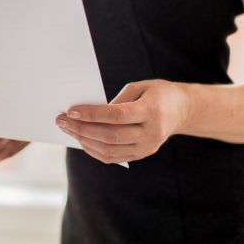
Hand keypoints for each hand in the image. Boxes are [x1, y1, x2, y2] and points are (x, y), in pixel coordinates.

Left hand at [54, 79, 191, 164]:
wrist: (182, 110)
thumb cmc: (158, 94)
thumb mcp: (140, 86)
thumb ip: (117, 100)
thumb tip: (90, 113)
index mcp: (151, 111)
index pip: (116, 116)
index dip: (92, 114)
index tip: (71, 111)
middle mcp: (151, 132)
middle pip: (110, 136)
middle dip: (81, 129)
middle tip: (61, 121)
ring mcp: (147, 147)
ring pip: (109, 150)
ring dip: (84, 140)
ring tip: (68, 129)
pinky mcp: (141, 154)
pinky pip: (113, 157)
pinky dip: (94, 150)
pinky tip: (82, 140)